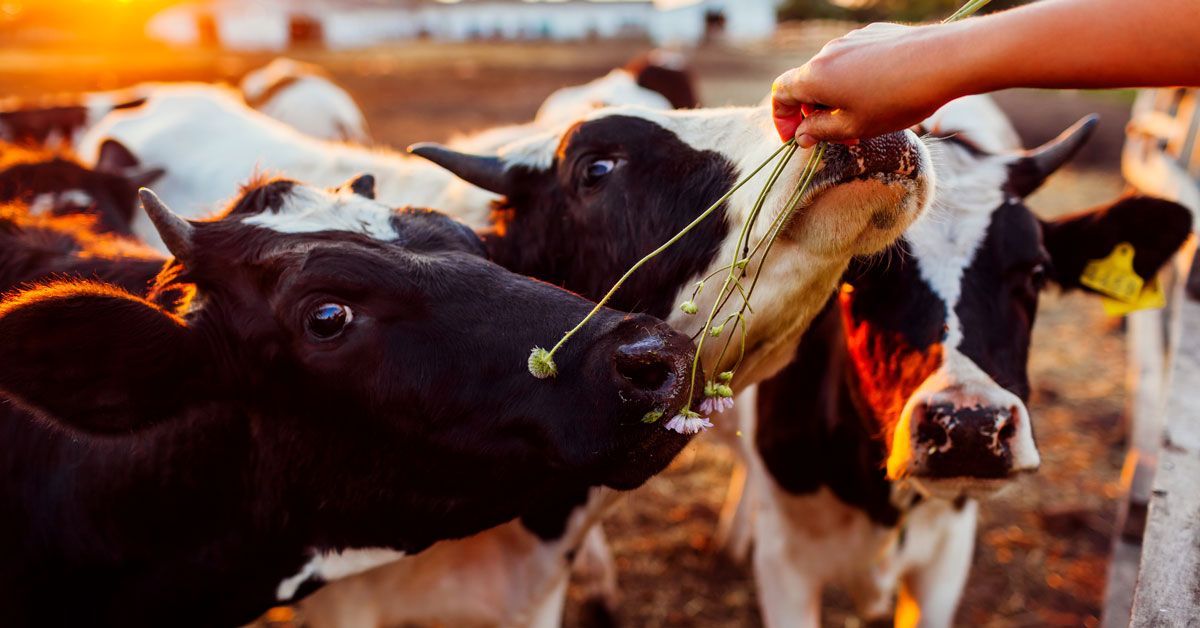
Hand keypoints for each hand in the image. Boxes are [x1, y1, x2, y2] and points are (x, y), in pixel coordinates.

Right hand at [771, 23, 965, 145]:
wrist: (943, 61)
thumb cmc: (896, 99)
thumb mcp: (855, 127)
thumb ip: (821, 131)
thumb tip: (802, 135)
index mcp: (815, 77)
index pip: (780, 93)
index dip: (782, 119)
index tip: (796, 137)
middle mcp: (827, 53)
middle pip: (807, 84)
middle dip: (816, 113)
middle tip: (839, 137)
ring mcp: (851, 40)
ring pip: (831, 73)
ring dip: (837, 98)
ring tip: (864, 119)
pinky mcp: (873, 35)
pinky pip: (853, 60)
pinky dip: (855, 81)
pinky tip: (882, 94)